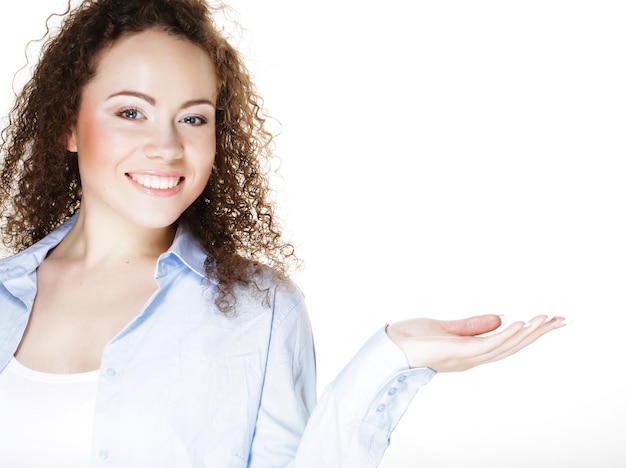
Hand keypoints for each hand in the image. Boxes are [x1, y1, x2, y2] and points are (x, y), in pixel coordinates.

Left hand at [386, 314, 565, 371]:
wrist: (386, 349)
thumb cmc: (410, 340)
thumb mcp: (446, 328)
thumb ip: (472, 326)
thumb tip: (499, 318)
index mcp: (471, 351)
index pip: (507, 342)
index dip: (530, 333)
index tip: (551, 320)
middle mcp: (472, 357)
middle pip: (513, 346)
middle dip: (538, 333)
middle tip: (562, 320)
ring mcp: (465, 357)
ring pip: (504, 346)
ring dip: (527, 333)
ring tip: (547, 319)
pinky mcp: (456, 352)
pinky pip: (486, 345)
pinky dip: (505, 335)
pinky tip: (519, 323)